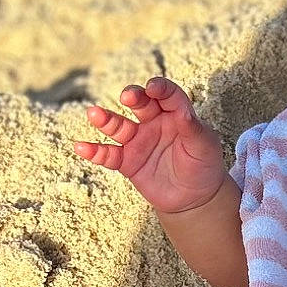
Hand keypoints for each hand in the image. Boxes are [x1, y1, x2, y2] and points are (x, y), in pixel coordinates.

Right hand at [73, 77, 226, 216]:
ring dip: (105, 120)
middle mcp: (154, 122)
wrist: (194, 197)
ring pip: (118, 126)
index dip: (161, 89)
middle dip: (133, 97)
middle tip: (129, 96)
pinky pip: (108, 154)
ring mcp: (138, 140)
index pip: (168, 95)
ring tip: (94, 114)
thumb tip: (185, 114)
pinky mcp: (127, 161)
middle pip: (140, 104)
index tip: (153, 88)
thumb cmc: (203, 165)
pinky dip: (94, 152)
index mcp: (176, 114)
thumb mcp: (204, 147)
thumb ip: (193, 130)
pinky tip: (81, 147)